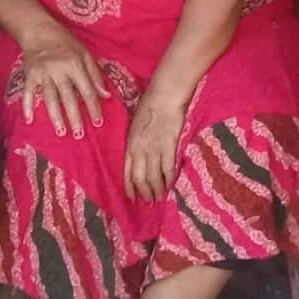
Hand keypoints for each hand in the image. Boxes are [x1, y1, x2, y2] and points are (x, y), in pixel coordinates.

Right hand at [20, 21, 107, 137]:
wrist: (39, 30)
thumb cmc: (65, 41)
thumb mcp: (85, 52)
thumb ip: (95, 74)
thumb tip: (106, 95)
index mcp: (75, 64)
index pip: (87, 90)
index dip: (93, 107)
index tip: (97, 123)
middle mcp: (59, 70)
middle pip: (69, 97)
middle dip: (75, 117)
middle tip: (79, 135)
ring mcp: (43, 73)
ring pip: (50, 98)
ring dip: (56, 116)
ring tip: (61, 132)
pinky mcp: (30, 74)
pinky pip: (28, 92)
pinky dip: (27, 106)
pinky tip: (29, 119)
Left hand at [124, 87, 187, 202]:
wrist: (164, 96)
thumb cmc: (148, 105)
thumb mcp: (133, 122)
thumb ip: (134, 140)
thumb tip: (135, 153)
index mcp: (130, 143)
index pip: (127, 172)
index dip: (130, 187)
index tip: (132, 198)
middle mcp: (141, 150)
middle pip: (141, 178)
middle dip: (144, 193)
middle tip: (148, 203)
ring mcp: (156, 149)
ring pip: (155, 177)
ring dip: (157, 190)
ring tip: (159, 198)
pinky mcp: (171, 146)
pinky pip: (169, 168)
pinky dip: (169, 179)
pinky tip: (170, 185)